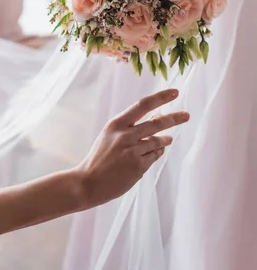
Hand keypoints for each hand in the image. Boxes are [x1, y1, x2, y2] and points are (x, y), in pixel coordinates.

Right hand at [75, 89, 188, 208]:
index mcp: (116, 123)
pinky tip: (155, 153)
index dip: (160, 98)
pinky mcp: (138, 166)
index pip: (143, 105)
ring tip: (168, 139)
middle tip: (186, 115)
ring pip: (158, 141)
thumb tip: (156, 117)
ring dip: (165, 140)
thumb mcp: (110, 135)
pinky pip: (154, 156)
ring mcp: (132, 151)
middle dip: (174, 118)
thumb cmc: (100, 157)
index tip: (174, 92)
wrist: (88, 182)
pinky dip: (157, 153)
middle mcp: (125, 135)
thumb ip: (130, 126)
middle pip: (156, 123)